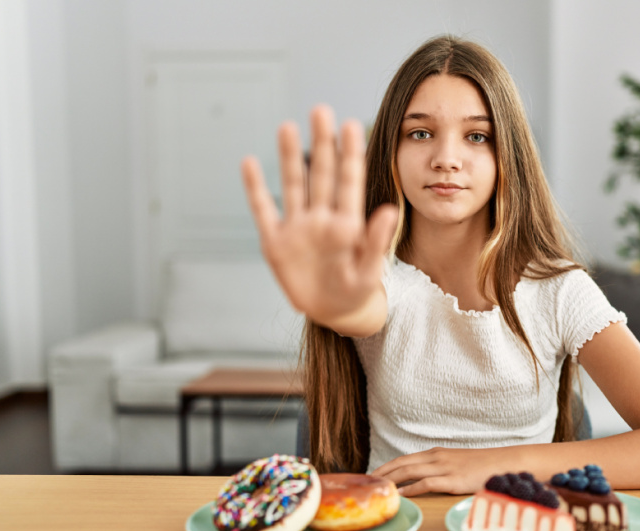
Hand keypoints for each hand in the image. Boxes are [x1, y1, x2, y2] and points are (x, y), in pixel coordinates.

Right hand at [241, 105, 398, 329]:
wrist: (334, 311)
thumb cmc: (357, 291)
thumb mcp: (369, 272)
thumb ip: (377, 242)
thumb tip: (390, 211)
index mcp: (347, 224)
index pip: (349, 182)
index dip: (349, 154)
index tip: (350, 126)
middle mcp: (321, 218)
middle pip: (321, 175)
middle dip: (321, 144)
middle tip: (321, 110)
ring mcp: (297, 227)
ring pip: (293, 185)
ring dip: (290, 157)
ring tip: (288, 127)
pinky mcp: (276, 242)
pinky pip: (263, 210)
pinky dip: (255, 188)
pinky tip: (250, 163)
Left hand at [372, 447, 511, 496]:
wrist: (505, 463)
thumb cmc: (482, 466)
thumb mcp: (457, 463)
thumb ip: (440, 469)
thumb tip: (423, 481)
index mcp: (436, 453)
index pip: (403, 459)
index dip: (386, 467)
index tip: (372, 475)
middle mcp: (437, 457)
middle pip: (401, 463)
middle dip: (382, 473)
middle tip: (366, 483)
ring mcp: (444, 468)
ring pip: (409, 471)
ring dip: (391, 480)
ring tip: (377, 488)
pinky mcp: (453, 480)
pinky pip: (426, 484)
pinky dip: (410, 490)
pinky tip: (400, 496)